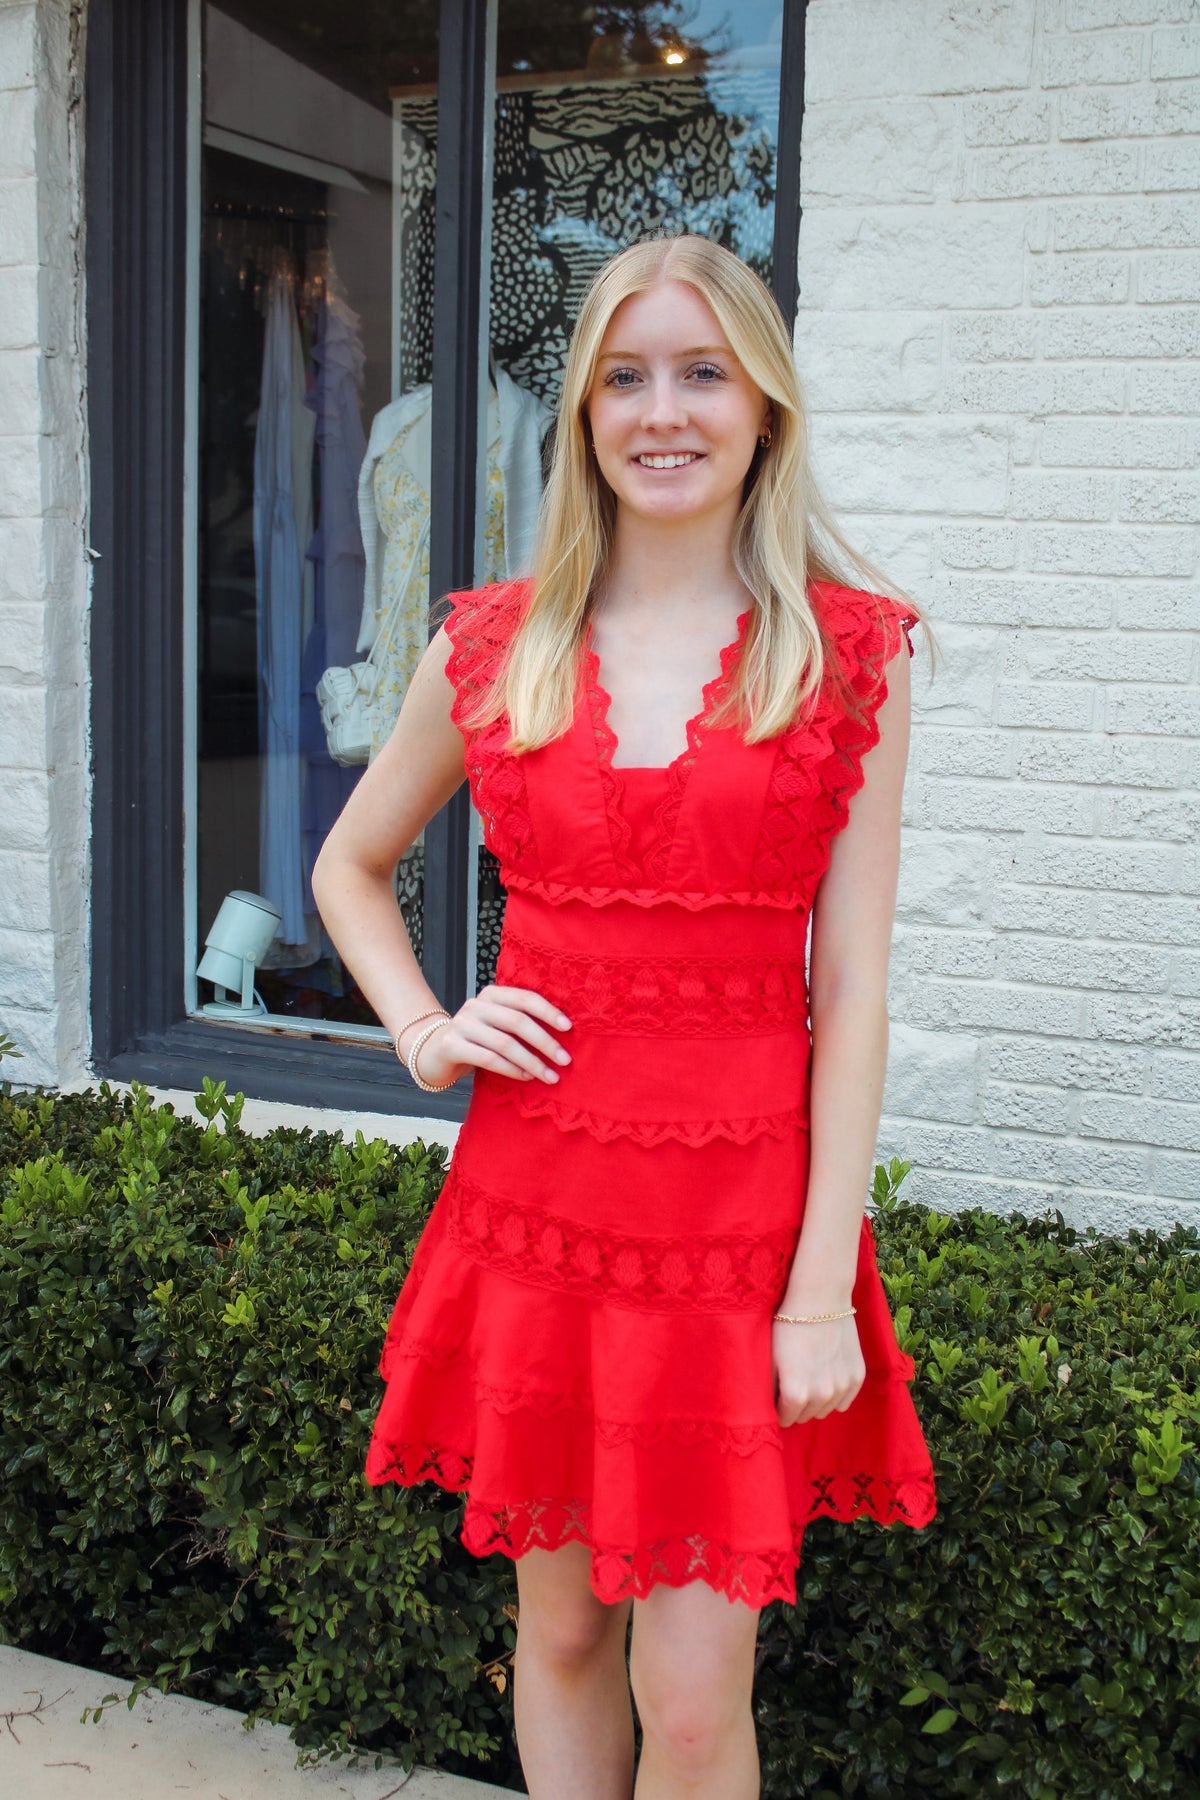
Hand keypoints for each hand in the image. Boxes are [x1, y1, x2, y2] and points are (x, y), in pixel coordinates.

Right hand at [408, 985, 571, 1087]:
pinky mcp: (451, 1045)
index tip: (568, 1028)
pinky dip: (511, 1069)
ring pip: (505, 1043)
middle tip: (565, 1059)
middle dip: (545, 1042)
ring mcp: (461, 1024)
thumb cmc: (475, 1040)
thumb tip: (562, 1034)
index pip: (525, 998)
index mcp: (491, 994)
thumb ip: (519, 1022)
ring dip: (532, 1061)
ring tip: (550, 1075)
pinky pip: (488, 1059)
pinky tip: (526, 1077)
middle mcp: (475, 1005)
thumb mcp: (496, 1024)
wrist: (432, 1052)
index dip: (548, 1012)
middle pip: (517, 1021)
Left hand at [772, 1314, 865, 1426]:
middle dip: (797, 1406)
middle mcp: (821, 1396)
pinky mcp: (857, 1377)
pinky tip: (828, 1375)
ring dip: (817, 1401)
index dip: (779, 1409)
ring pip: (826, 1410)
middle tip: (794, 1383)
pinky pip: (844, 1401)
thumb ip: (770, 1389)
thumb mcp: (770, 1358)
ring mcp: (842, 1387)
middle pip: (805, 1416)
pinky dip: (836, 1394)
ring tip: (810, 1377)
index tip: (778, 1397)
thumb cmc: (789, 1325)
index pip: (785, 1419)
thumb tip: (768, 1407)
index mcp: (796, 1394)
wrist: (821, 1299)